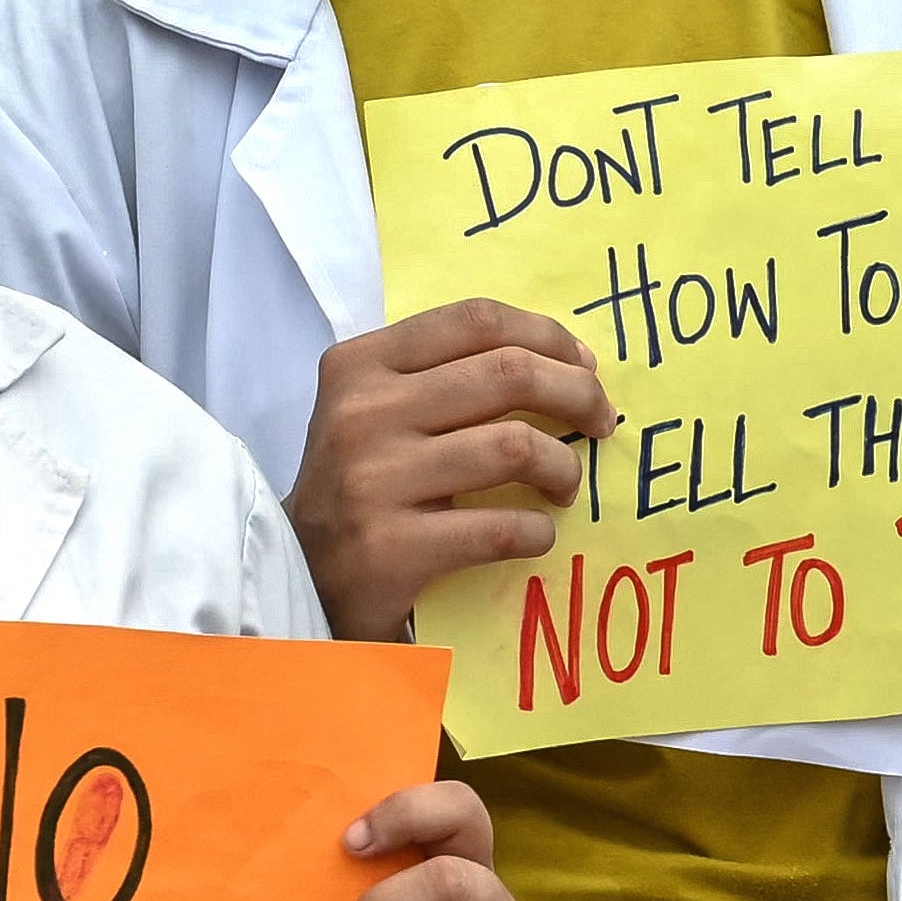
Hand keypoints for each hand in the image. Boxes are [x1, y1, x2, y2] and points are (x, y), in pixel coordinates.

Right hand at [287, 301, 614, 641]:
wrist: (300, 579)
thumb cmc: (363, 485)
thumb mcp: (384, 411)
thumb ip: (451, 375)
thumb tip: (572, 361)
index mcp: (360, 365)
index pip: (477, 320)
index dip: (548, 336)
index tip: (585, 365)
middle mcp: (360, 414)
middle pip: (510, 373)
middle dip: (579, 394)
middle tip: (601, 422)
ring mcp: (371, 481)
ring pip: (516, 446)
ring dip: (565, 468)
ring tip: (564, 486)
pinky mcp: (387, 549)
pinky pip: (501, 527)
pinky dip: (537, 532)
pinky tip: (536, 535)